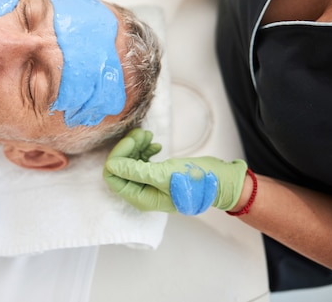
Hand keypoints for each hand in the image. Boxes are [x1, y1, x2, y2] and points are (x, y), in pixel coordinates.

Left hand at [104, 130, 247, 214]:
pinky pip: (141, 161)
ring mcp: (149, 184)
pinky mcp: (156, 176)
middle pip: (120, 168)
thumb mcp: (164, 174)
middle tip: (142, 133)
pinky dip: (145, 150)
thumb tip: (111, 167)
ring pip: (130, 162)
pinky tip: (155, 145)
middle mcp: (142, 193)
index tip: (132, 140)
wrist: (220, 181)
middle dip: (128, 148)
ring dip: (137, 146)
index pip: (113, 177)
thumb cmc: (195, 181)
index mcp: (141, 198)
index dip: (118, 157)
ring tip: (149, 136)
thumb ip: (136, 171)